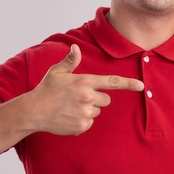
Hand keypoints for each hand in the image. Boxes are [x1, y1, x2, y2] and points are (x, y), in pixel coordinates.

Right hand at [24, 44, 143, 135]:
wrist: (33, 112)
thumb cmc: (45, 90)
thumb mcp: (57, 72)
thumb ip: (70, 61)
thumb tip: (76, 48)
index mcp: (84, 82)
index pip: (112, 82)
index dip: (128, 84)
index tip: (141, 86)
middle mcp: (88, 98)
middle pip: (106, 100)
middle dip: (96, 98)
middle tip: (78, 97)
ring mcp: (86, 113)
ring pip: (97, 111)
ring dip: (88, 109)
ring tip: (70, 107)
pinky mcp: (82, 126)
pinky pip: (89, 122)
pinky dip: (82, 120)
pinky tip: (68, 116)